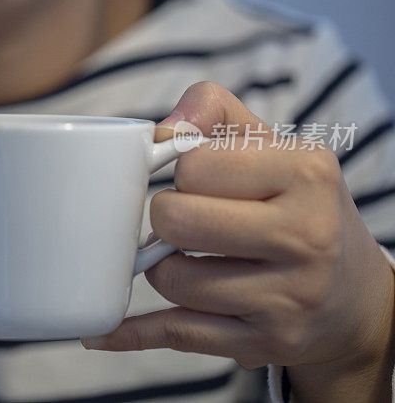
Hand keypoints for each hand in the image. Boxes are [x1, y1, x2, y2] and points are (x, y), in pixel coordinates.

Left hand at [81, 82, 394, 401]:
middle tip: (182, 220)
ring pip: (171, 279)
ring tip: (187, 258)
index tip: (199, 181)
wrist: (355, 293)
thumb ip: (214, 112)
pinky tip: (101, 330)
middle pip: (175, 221)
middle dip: (163, 219)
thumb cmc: (297, 207)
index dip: (182, 171)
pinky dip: (131, 332)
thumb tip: (161, 128)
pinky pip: (176, 335)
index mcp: (306, 172)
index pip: (194, 164)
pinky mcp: (266, 344)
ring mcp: (288, 299)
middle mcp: (306, 237)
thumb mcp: (273, 146)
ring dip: (162, 267)